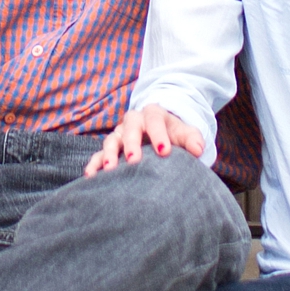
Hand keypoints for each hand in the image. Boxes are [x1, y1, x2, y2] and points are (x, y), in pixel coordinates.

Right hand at [84, 103, 204, 176]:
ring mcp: (120, 134)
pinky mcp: (111, 148)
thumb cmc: (173, 135)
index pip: (155, 120)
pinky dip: (94, 163)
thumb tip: (198, 150)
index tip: (164, 151)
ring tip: (110, 170)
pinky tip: (91, 176)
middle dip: (131, 143)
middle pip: (129, 127)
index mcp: (153, 114)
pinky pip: (99, 154)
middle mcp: (133, 121)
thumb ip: (192, 139)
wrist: (160, 131)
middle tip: (134, 160)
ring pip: (111, 140)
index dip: (158, 135)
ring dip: (109, 154)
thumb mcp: (185, 133)